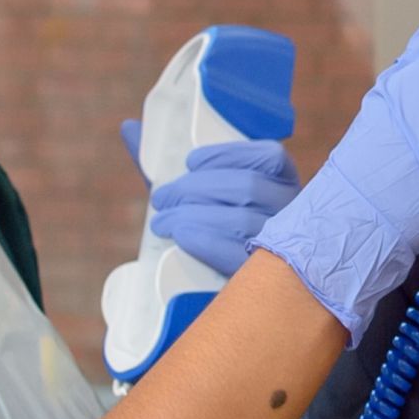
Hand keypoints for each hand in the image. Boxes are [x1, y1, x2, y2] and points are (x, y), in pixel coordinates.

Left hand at [122, 122, 300, 278]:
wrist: (216, 291)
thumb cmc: (204, 230)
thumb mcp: (188, 196)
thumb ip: (164, 165)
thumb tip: (128, 128)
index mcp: (281, 184)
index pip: (272, 157)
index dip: (230, 154)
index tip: (190, 161)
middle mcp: (290, 212)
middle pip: (249, 188)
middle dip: (196, 189)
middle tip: (161, 199)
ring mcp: (283, 247)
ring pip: (244, 219)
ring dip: (195, 215)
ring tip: (162, 221)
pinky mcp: (267, 278)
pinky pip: (240, 254)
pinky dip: (207, 241)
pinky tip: (182, 238)